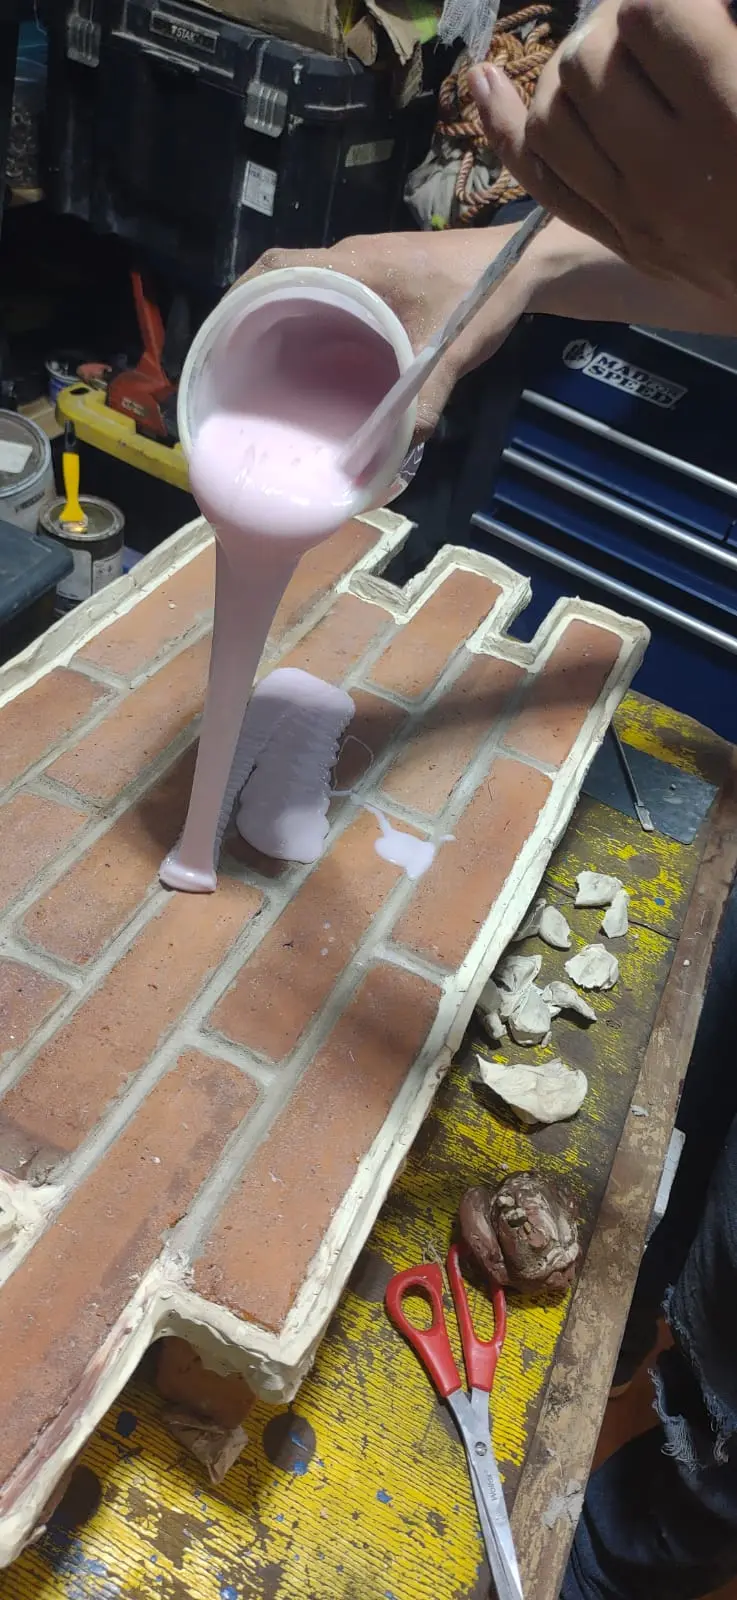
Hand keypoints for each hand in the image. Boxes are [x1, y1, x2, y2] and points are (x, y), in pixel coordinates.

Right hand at [238, 228, 535, 440]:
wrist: (529, 263)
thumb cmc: (485, 292)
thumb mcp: (451, 351)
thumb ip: (422, 402)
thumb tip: (391, 460)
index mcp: (354, 266)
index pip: (275, 268)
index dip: (240, 300)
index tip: (221, 339)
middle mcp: (350, 262)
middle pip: (281, 283)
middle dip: (253, 321)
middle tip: (235, 370)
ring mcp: (366, 270)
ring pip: (307, 294)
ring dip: (283, 326)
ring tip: (263, 374)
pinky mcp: (382, 283)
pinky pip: (332, 303)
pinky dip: (314, 330)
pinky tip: (314, 368)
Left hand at [469, 0, 736, 296]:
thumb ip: (728, 31)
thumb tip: (696, 7)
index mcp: (729, 115)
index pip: (650, 14)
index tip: (677, 4)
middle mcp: (670, 170)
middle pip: (592, 61)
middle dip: (616, 21)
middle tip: (654, 19)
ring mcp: (636, 213)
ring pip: (555, 116)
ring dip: (573, 65)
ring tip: (613, 51)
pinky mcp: (623, 238)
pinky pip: (543, 181)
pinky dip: (506, 126)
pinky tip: (487, 81)